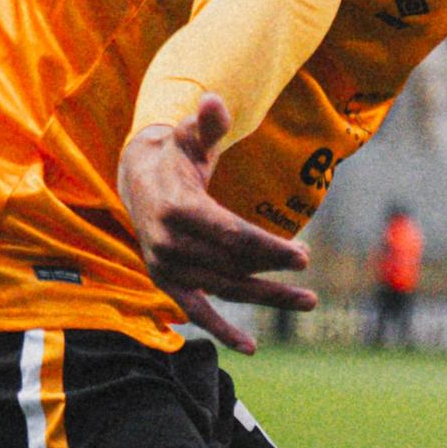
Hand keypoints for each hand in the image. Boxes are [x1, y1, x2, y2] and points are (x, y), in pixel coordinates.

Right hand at [115, 96, 315, 348]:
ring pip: (225, 290)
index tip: (302, 257)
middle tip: (309, 275)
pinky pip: (198, 312)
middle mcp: (170, 245)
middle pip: (232, 266)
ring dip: (266, 299)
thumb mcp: (190, 135)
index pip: (231, 237)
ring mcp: (168, 268)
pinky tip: (251, 347)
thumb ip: (206, 122)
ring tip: (308, 303)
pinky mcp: (168, 283)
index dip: (269, 249)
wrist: (137, 178)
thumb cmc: (176, 154)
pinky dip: (222, 331)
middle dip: (273, 272)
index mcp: (178, 210)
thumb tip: (214, 100)